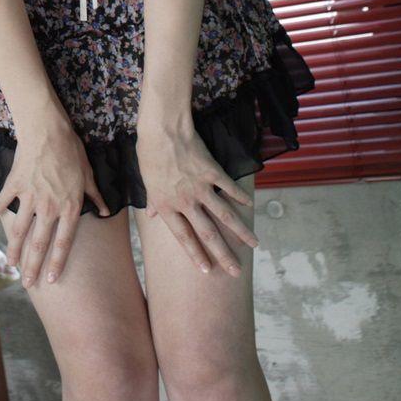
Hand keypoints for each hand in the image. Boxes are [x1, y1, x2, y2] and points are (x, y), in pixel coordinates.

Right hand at [0, 116, 110, 286]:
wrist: (48, 132)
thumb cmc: (72, 151)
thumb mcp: (88, 175)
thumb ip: (95, 196)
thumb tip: (104, 212)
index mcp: (69, 207)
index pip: (63, 243)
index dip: (57, 263)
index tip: (51, 280)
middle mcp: (49, 207)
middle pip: (39, 243)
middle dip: (33, 266)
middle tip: (27, 283)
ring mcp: (30, 198)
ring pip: (20, 230)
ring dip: (14, 249)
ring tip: (10, 264)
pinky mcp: (15, 185)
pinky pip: (6, 202)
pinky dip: (1, 210)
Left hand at [136, 115, 258, 274]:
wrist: (163, 130)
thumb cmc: (149, 153)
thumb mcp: (146, 181)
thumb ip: (153, 202)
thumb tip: (153, 216)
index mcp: (167, 206)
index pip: (183, 237)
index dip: (196, 254)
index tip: (208, 270)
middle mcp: (185, 202)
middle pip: (207, 233)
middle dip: (223, 255)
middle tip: (236, 271)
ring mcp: (200, 188)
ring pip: (225, 216)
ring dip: (241, 232)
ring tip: (255, 245)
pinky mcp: (212, 173)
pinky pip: (229, 188)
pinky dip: (241, 197)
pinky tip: (250, 206)